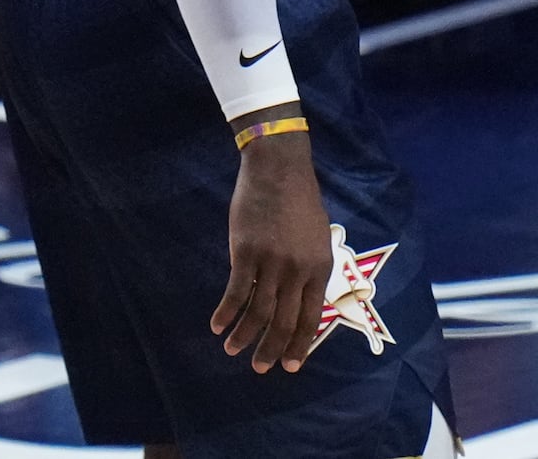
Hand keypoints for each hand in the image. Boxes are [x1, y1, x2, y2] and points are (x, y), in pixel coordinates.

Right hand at [210, 126, 332, 374]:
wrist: (280, 169)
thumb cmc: (300, 202)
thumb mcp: (317, 237)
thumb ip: (310, 268)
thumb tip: (299, 298)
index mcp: (320, 267)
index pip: (311, 317)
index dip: (299, 345)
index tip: (290, 367)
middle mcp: (298, 270)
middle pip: (283, 321)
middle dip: (271, 350)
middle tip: (259, 368)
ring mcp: (272, 262)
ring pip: (257, 312)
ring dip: (244, 336)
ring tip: (233, 350)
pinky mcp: (246, 253)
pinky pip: (235, 292)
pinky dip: (226, 313)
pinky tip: (217, 326)